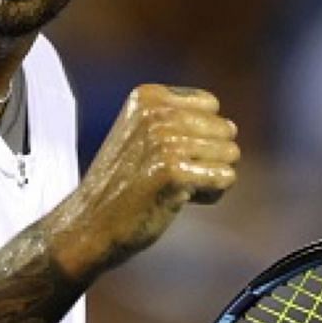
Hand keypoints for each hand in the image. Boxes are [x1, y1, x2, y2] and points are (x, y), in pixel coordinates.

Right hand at [43, 85, 238, 278]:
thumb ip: (179, 120)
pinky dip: (210, 194)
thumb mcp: (142, 134)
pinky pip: (225, 178)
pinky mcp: (174, 173)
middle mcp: (156, 113)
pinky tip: (180, 200)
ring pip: (230, 154)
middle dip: (209, 157)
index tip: (168, 154)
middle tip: (172, 176)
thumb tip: (232, 127)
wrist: (88, 225)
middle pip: (225, 130)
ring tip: (174, 188)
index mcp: (148, 97)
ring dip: (209, 177)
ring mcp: (165, 142)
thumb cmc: (123, 184)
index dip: (200, 134)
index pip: (211, 105)